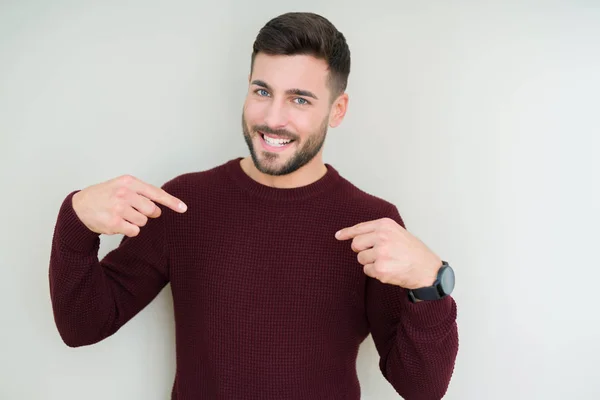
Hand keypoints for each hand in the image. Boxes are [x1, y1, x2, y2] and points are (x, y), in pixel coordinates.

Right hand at [72, 174, 186, 236]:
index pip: (155, 193)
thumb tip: (161, 205)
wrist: (79, 207)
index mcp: (128, 182)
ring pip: (143, 221)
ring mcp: (118, 208)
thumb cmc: (104, 196)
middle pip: (152, 210)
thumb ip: (141, 192)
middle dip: (148, 213)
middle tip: (134, 211)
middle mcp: (124, 193)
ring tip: (121, 215)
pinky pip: (134, 231)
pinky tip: (117, 223)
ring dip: (136, 222)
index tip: (183, 208)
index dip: (171, 202)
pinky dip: (129, 230)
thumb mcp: (121, 186)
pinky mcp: (114, 223)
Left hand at [335, 218, 441, 288]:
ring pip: (361, 259)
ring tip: (388, 261)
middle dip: (362, 250)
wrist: (426, 269)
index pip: (360, 228)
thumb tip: (353, 236)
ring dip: (371, 262)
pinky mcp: (380, 269)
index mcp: (385, 225)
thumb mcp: (397, 233)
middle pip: (356, 244)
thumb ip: (378, 232)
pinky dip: (375, 272)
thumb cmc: (412, 251)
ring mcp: (380, 253)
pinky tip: (389, 269)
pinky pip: (367, 271)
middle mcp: (382, 237)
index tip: (338, 236)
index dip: (347, 233)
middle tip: (377, 254)